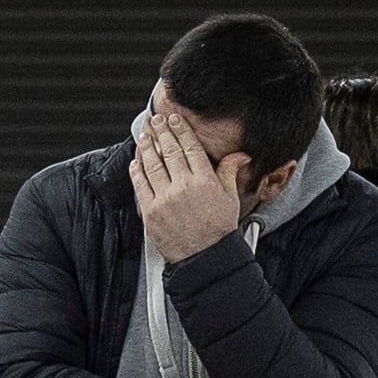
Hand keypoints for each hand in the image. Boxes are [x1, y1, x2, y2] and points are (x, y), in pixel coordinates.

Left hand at [133, 106, 242, 263]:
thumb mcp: (230, 198)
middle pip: (169, 151)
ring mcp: (166, 199)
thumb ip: (229, 172)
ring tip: (145, 135)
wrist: (205, 258)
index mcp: (205, 181)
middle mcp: (184, 187)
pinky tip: (136, 161)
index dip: (180, 129)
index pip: (190, 147)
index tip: (174, 119)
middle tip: (156, 120)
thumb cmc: (219, 230)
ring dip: (147, 147)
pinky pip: (140, 185)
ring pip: (152, 164)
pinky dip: (137, 170)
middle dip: (161, 132)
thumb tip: (240, 154)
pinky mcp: (151, 211)